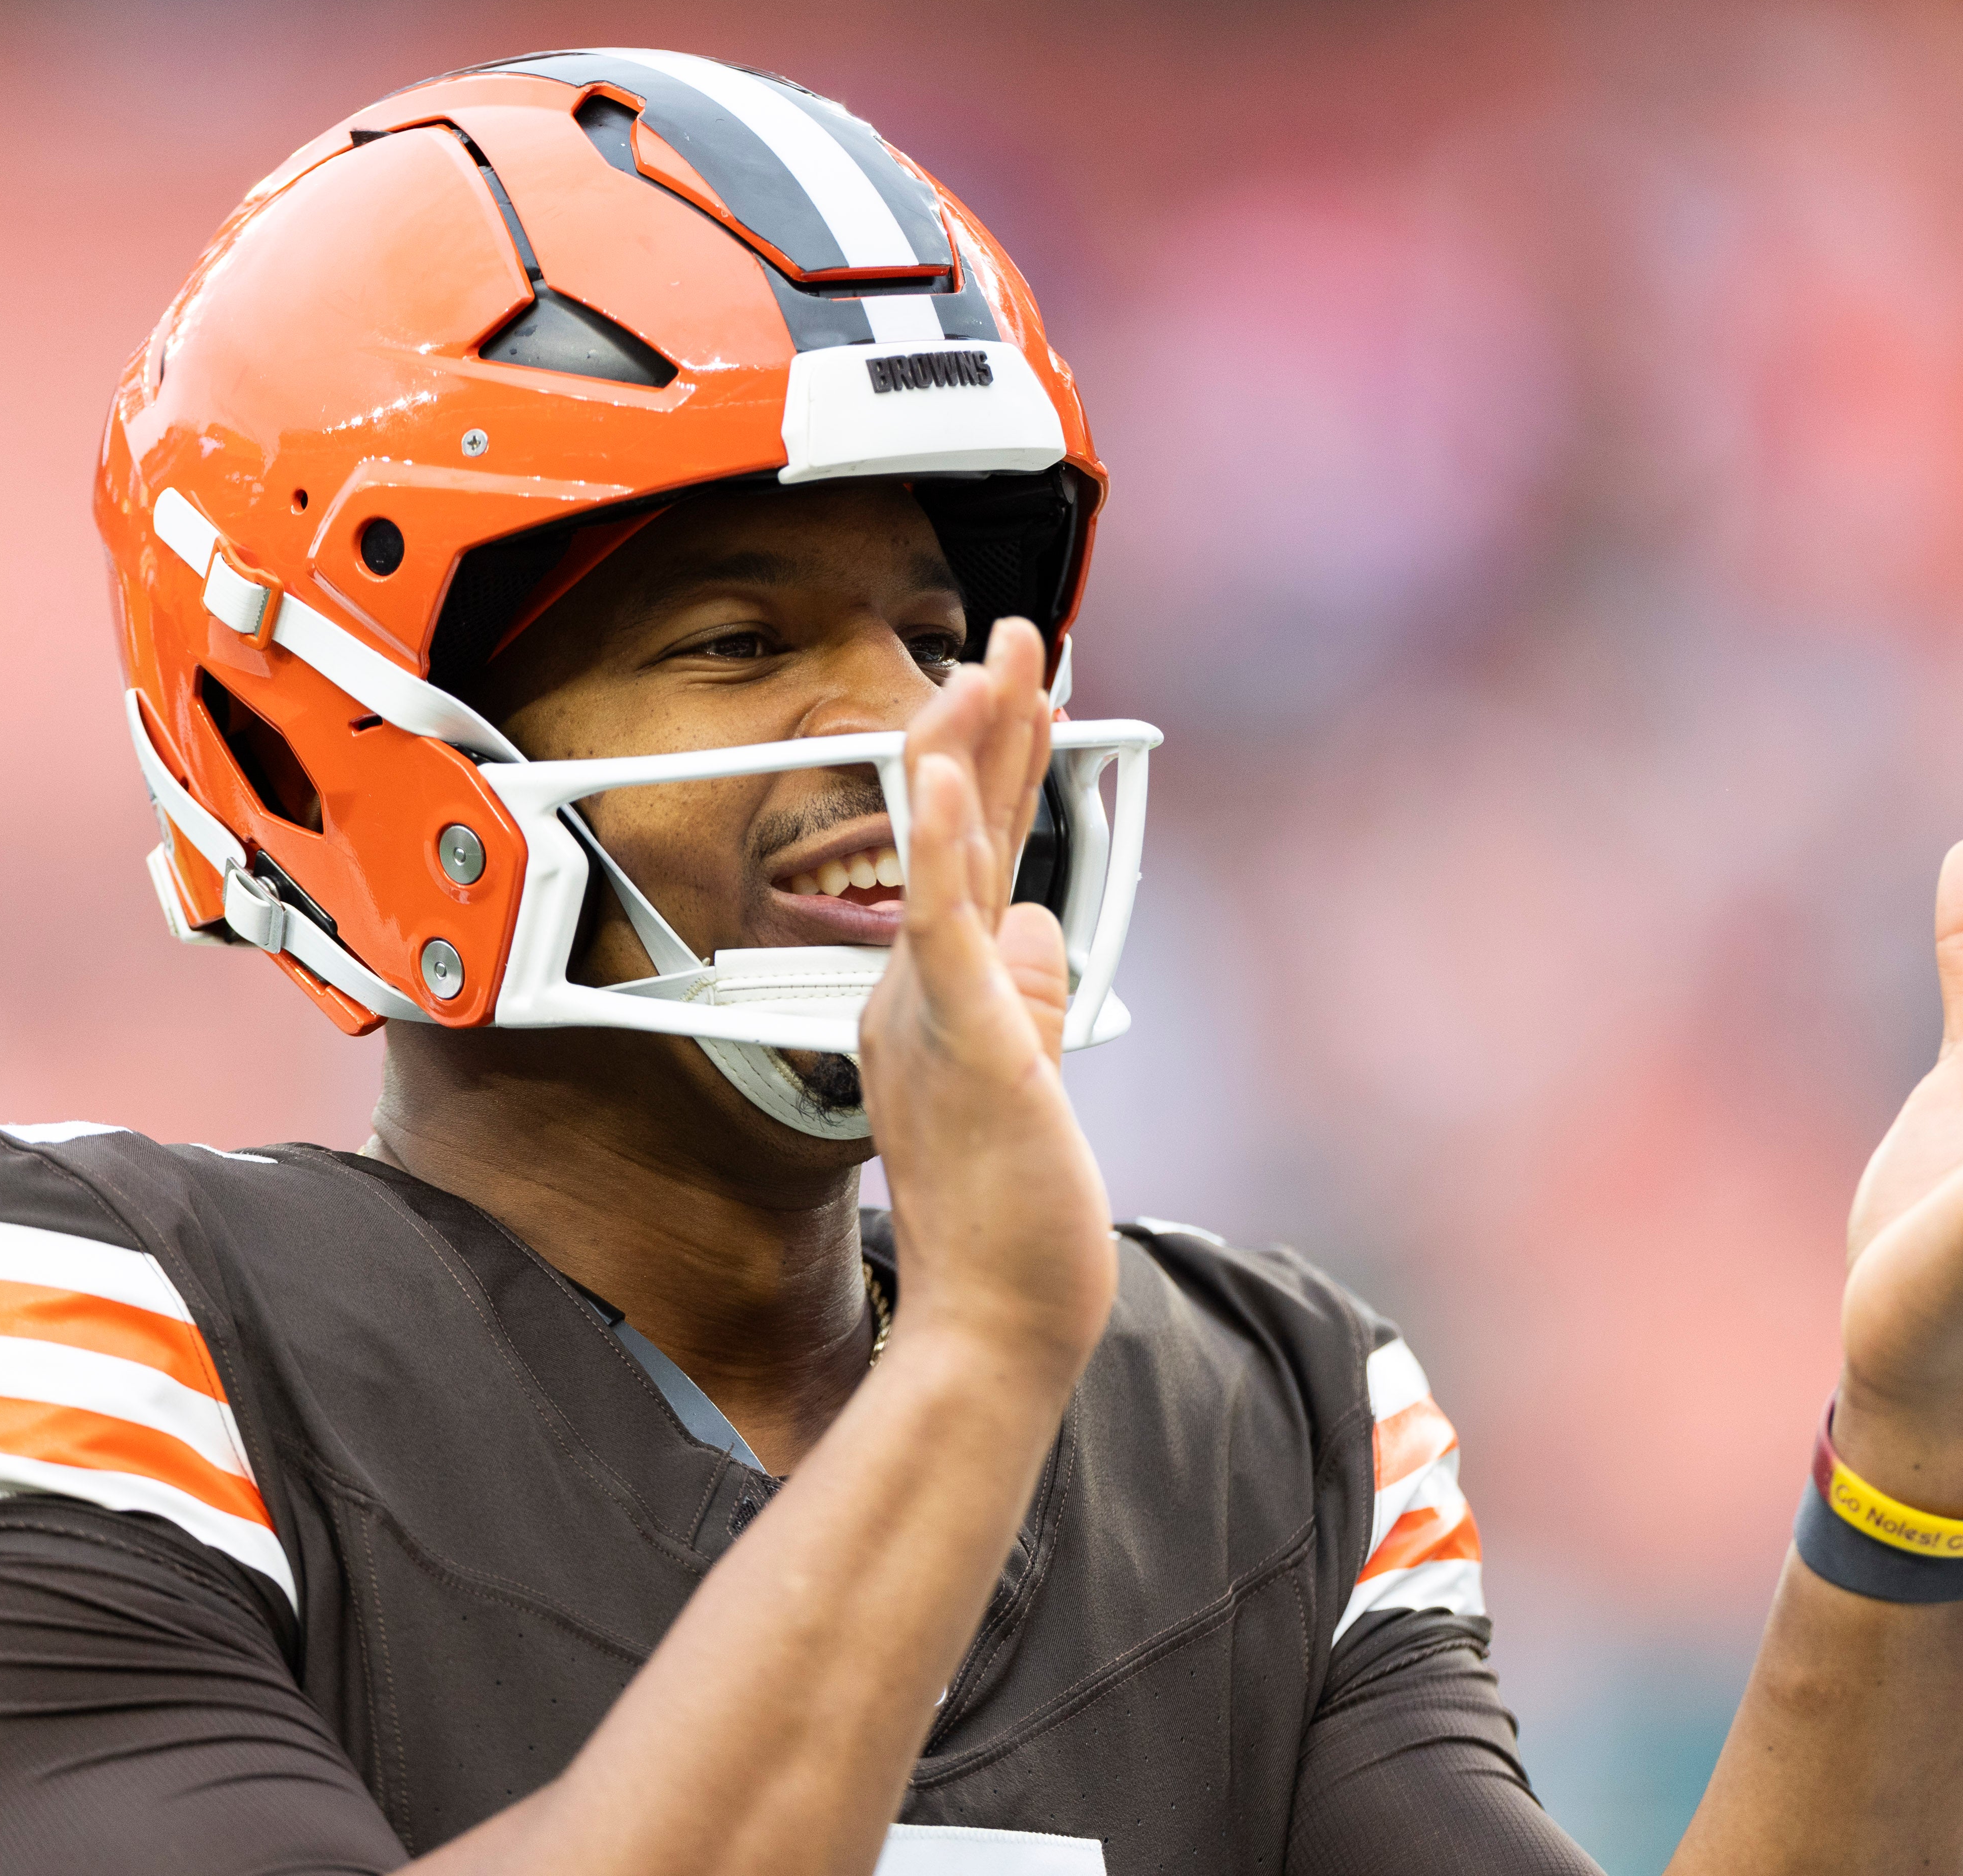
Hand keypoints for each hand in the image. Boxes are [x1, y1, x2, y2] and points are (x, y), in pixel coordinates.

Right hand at [858, 617, 1116, 1389]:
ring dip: (964, 749)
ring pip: (943, 854)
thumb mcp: (1032, 1085)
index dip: (999, 772)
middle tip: (1011, 634)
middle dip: (988, 726)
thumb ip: (1033, 999)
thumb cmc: (1010, 1230)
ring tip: (982, 663)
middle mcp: (920, 996)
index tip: (1022, 697)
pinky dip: (938, 839)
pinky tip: (943, 767)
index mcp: (933, 1005)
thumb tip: (1042, 924)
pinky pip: (938, 921)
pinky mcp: (961, 1037)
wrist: (992, 1328)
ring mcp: (933, 1012)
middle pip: (961, 835)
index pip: (975, 862)